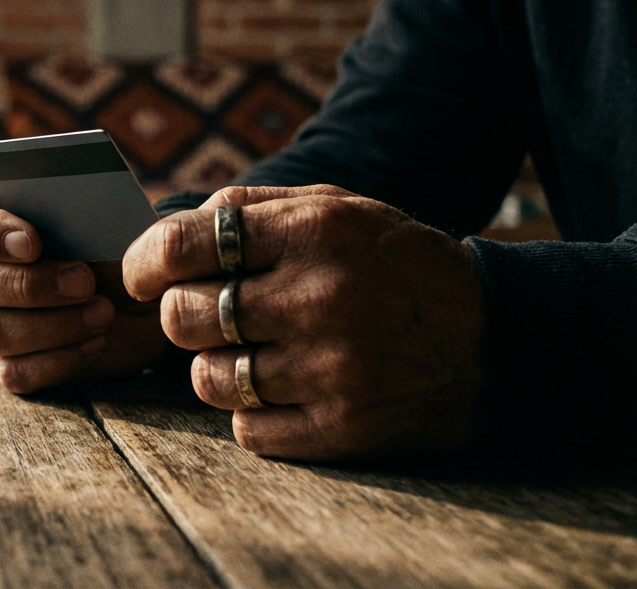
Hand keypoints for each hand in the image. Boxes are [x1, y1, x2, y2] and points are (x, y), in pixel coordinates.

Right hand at [0, 188, 168, 392]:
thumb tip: (82, 233)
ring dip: (52, 325)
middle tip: (84, 282)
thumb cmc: (114, 248)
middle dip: (27, 285)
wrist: (140, 299)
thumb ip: (81, 221)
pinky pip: (14, 371)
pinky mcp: (7, 364)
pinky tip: (96, 342)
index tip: (31, 244)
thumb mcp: (106, 225)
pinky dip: (60, 359)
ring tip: (103, 313)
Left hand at [123, 185, 485, 460]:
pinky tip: (286, 388)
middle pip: (182, 317)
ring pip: (206, 380)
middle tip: (210, 314)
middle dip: (183, 314)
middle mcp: (321, 298)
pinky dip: (253, 412)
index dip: (142, 264)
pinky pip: (247, 428)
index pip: (180, 247)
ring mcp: (333, 369)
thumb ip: (246, 209)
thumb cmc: (391, 263)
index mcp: (313, 231)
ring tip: (253, 352)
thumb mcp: (334, 208)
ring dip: (215, 368)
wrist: (495, 337)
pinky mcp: (344, 428)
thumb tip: (161, 231)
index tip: (141, 277)